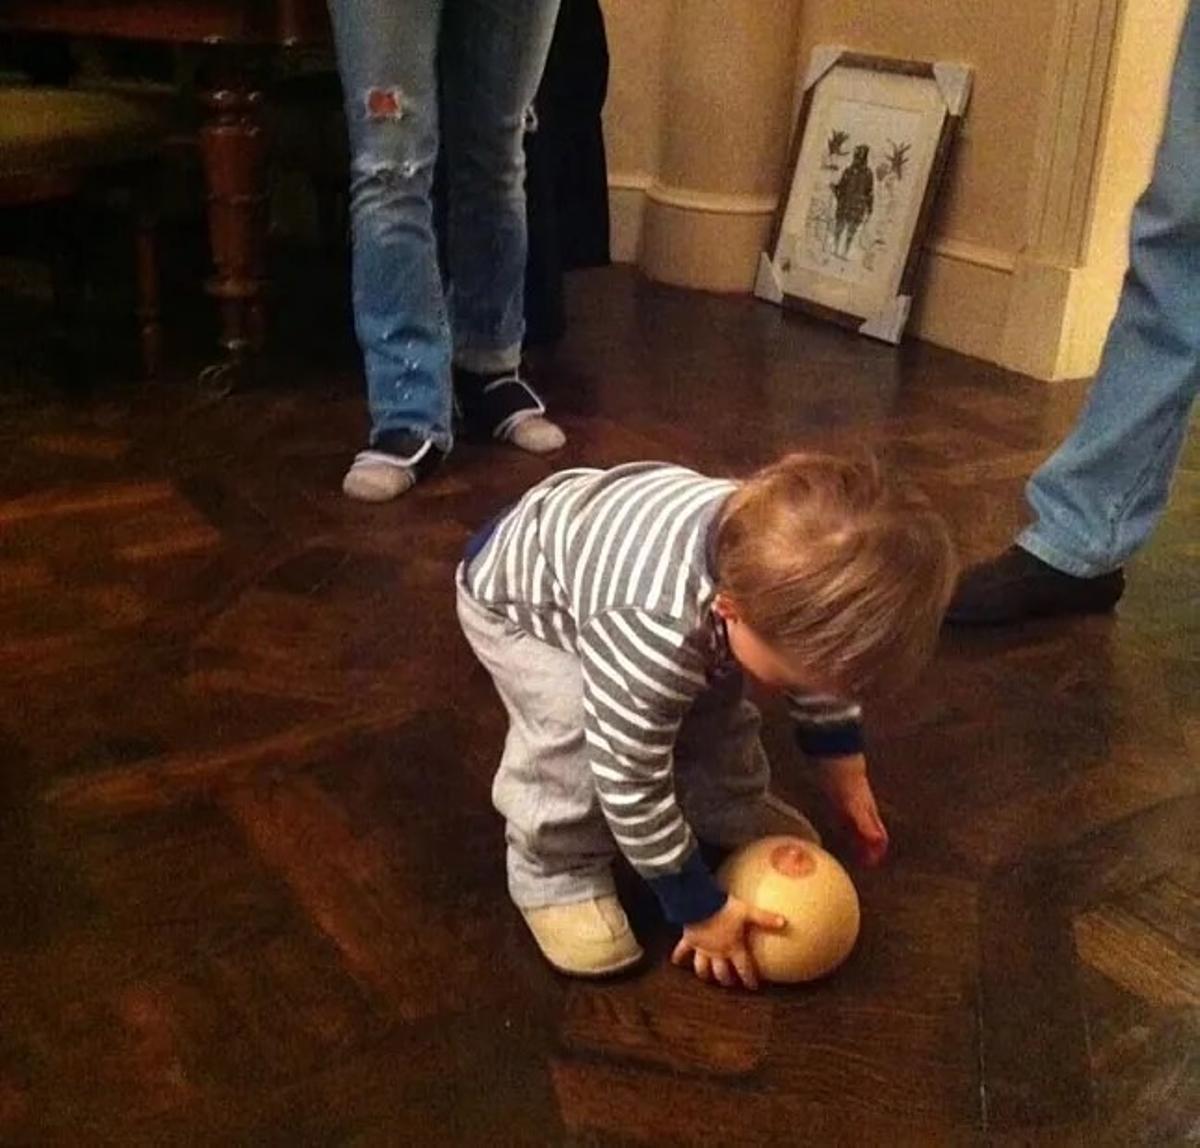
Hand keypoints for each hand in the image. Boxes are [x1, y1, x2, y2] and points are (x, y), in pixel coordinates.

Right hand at [670, 896, 785, 989]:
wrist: (699, 903)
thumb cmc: (724, 909)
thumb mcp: (747, 911)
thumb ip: (765, 918)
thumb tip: (785, 922)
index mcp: (733, 948)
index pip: (744, 969)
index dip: (749, 979)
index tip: (752, 987)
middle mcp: (717, 953)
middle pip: (722, 972)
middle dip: (726, 980)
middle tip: (729, 984)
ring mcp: (702, 949)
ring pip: (702, 968)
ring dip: (704, 974)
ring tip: (705, 978)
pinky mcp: (689, 941)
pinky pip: (682, 951)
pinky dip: (678, 957)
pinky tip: (675, 962)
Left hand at [818, 754, 888, 866]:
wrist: (830, 746)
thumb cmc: (842, 771)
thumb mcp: (851, 799)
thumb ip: (863, 821)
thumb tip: (877, 842)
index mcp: (867, 809)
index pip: (878, 835)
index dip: (876, 850)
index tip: (870, 865)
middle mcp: (860, 805)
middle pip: (868, 830)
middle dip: (867, 847)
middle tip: (862, 863)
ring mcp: (847, 797)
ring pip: (855, 823)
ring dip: (855, 837)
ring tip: (850, 849)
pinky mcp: (834, 790)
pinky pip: (841, 812)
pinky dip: (841, 823)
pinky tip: (834, 825)